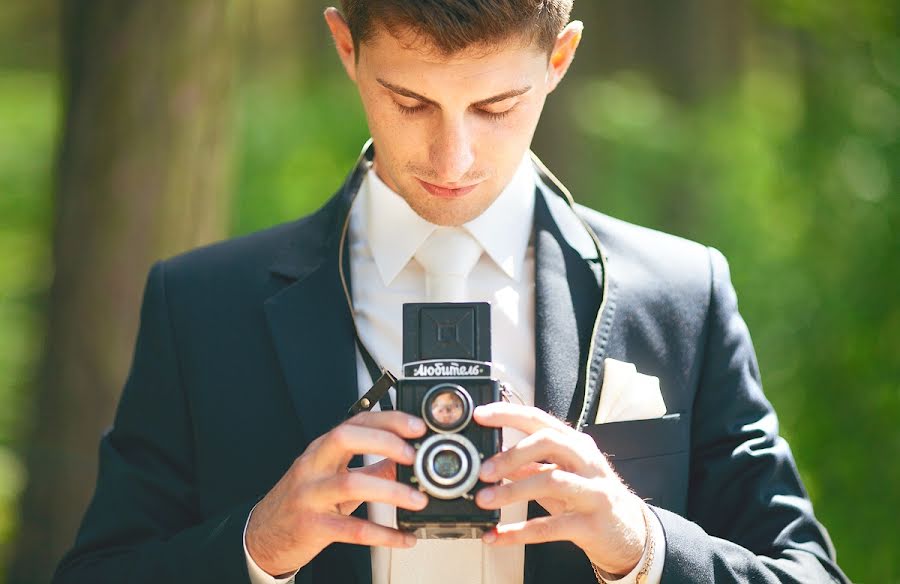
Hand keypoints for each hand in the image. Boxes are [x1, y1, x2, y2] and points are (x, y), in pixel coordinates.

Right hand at [245, 411, 428, 576]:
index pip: (356, 422)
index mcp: (322, 450)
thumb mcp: (334, 477)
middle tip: (413, 455)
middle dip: (383, 441)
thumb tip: (404, 463)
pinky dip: (383, 534)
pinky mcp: (312, 526)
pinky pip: (352, 530)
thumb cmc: (300, 501)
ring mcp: (310, 495)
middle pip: (345, 438)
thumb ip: (369, 469)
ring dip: (390, 491)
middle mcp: (313, 466)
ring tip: (417, 499)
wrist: (263, 534)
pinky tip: (404, 537)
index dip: (388, 420)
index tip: (416, 426)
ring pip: (350, 484)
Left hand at [473, 402, 646, 575]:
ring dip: (512, 491)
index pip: (540, 419)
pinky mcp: (591, 524)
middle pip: (549, 442)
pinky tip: (497, 535)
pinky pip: (550, 527)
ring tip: (485, 500)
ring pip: (551, 481)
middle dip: (511, 454)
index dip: (508, 414)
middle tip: (483, 470)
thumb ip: (530, 465)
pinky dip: (519, 532)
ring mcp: (593, 491)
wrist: (630, 532)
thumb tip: (492, 460)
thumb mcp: (560, 474)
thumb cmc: (591, 496)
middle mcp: (587, 462)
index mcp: (576, 444)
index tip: (481, 416)